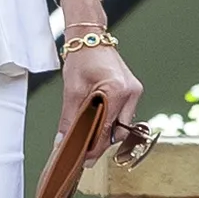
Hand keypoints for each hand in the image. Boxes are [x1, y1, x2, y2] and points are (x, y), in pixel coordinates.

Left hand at [52, 32, 144, 166]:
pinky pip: (123, 116)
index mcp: (116, 90)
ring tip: (88, 138)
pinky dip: (110, 123)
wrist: (91, 39)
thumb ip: (70, 119)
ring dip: (106, 134)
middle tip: (84, 154)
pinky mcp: (133, 92)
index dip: (93, 147)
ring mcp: (135, 92)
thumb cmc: (82, 59)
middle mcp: (131, 93)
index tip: (82, 159)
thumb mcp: (71, 90)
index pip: (106, 129)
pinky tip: (97, 125)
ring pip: (122, 126)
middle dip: (101, 143)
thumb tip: (63, 142)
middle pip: (118, 132)